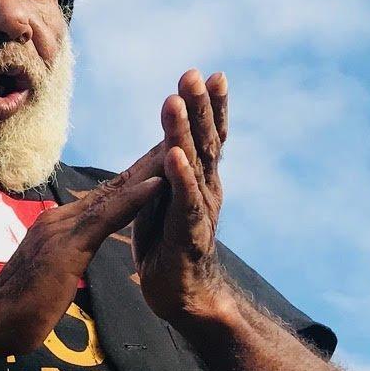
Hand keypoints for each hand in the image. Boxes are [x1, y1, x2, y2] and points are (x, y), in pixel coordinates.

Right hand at [0, 152, 165, 358]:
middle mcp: (60, 217)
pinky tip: (159, 183)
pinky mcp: (68, 245)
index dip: (135, 177)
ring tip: (177, 144)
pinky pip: (108, 217)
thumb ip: (64, 256)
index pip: (105, 197)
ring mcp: (62, 228)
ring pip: (115, 192)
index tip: (161, 158)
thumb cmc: (20, 308)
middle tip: (178, 134)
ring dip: (149, 169)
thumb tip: (72, 253)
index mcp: (58, 225)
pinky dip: (135, 198)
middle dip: (147, 162)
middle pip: (114, 185)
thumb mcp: (51, 275)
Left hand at [133, 69, 234, 323]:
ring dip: (184, 131)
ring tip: (176, 101)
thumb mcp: (163, 198)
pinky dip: (180, 177)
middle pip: (204, 140)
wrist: (183, 298)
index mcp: (197, 178)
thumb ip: (165, 168)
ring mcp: (200, 211)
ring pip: (194, 164)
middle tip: (194, 73)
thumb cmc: (169, 245)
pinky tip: (174, 156)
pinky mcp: (189, 235)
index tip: (205, 72)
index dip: (206, 105)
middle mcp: (205, 189)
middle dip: (199, 106)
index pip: (204, 135)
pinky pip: (185, 202)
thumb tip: (165, 136)